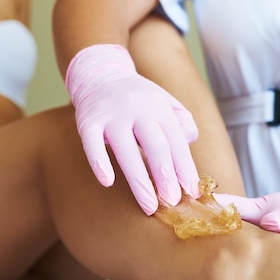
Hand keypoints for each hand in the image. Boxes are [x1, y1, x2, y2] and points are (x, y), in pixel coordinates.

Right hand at [65, 44, 200, 214]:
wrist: (100, 73)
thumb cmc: (138, 98)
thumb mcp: (165, 103)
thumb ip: (182, 122)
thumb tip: (189, 145)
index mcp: (160, 107)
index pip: (176, 142)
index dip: (185, 168)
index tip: (191, 192)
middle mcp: (138, 108)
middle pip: (155, 146)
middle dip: (165, 177)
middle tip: (172, 202)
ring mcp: (111, 115)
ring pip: (126, 150)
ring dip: (139, 181)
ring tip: (148, 205)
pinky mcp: (88, 120)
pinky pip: (92, 144)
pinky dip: (100, 163)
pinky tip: (107, 181)